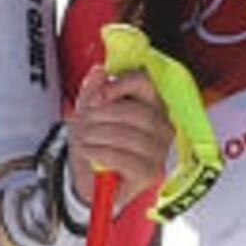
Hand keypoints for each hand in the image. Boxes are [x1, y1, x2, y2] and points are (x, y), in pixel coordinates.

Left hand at [64, 69, 173, 209]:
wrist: (90, 174)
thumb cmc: (96, 140)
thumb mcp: (88, 111)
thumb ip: (93, 89)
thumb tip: (99, 71)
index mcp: (151, 104)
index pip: (145, 83)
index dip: (120, 85)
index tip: (98, 96)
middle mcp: (162, 126)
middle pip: (138, 113)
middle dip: (104, 116)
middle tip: (84, 123)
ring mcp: (159, 151)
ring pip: (131, 137)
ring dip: (99, 136)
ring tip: (83, 139)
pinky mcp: (150, 173)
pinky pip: (126, 159)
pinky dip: (101, 153)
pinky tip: (89, 152)